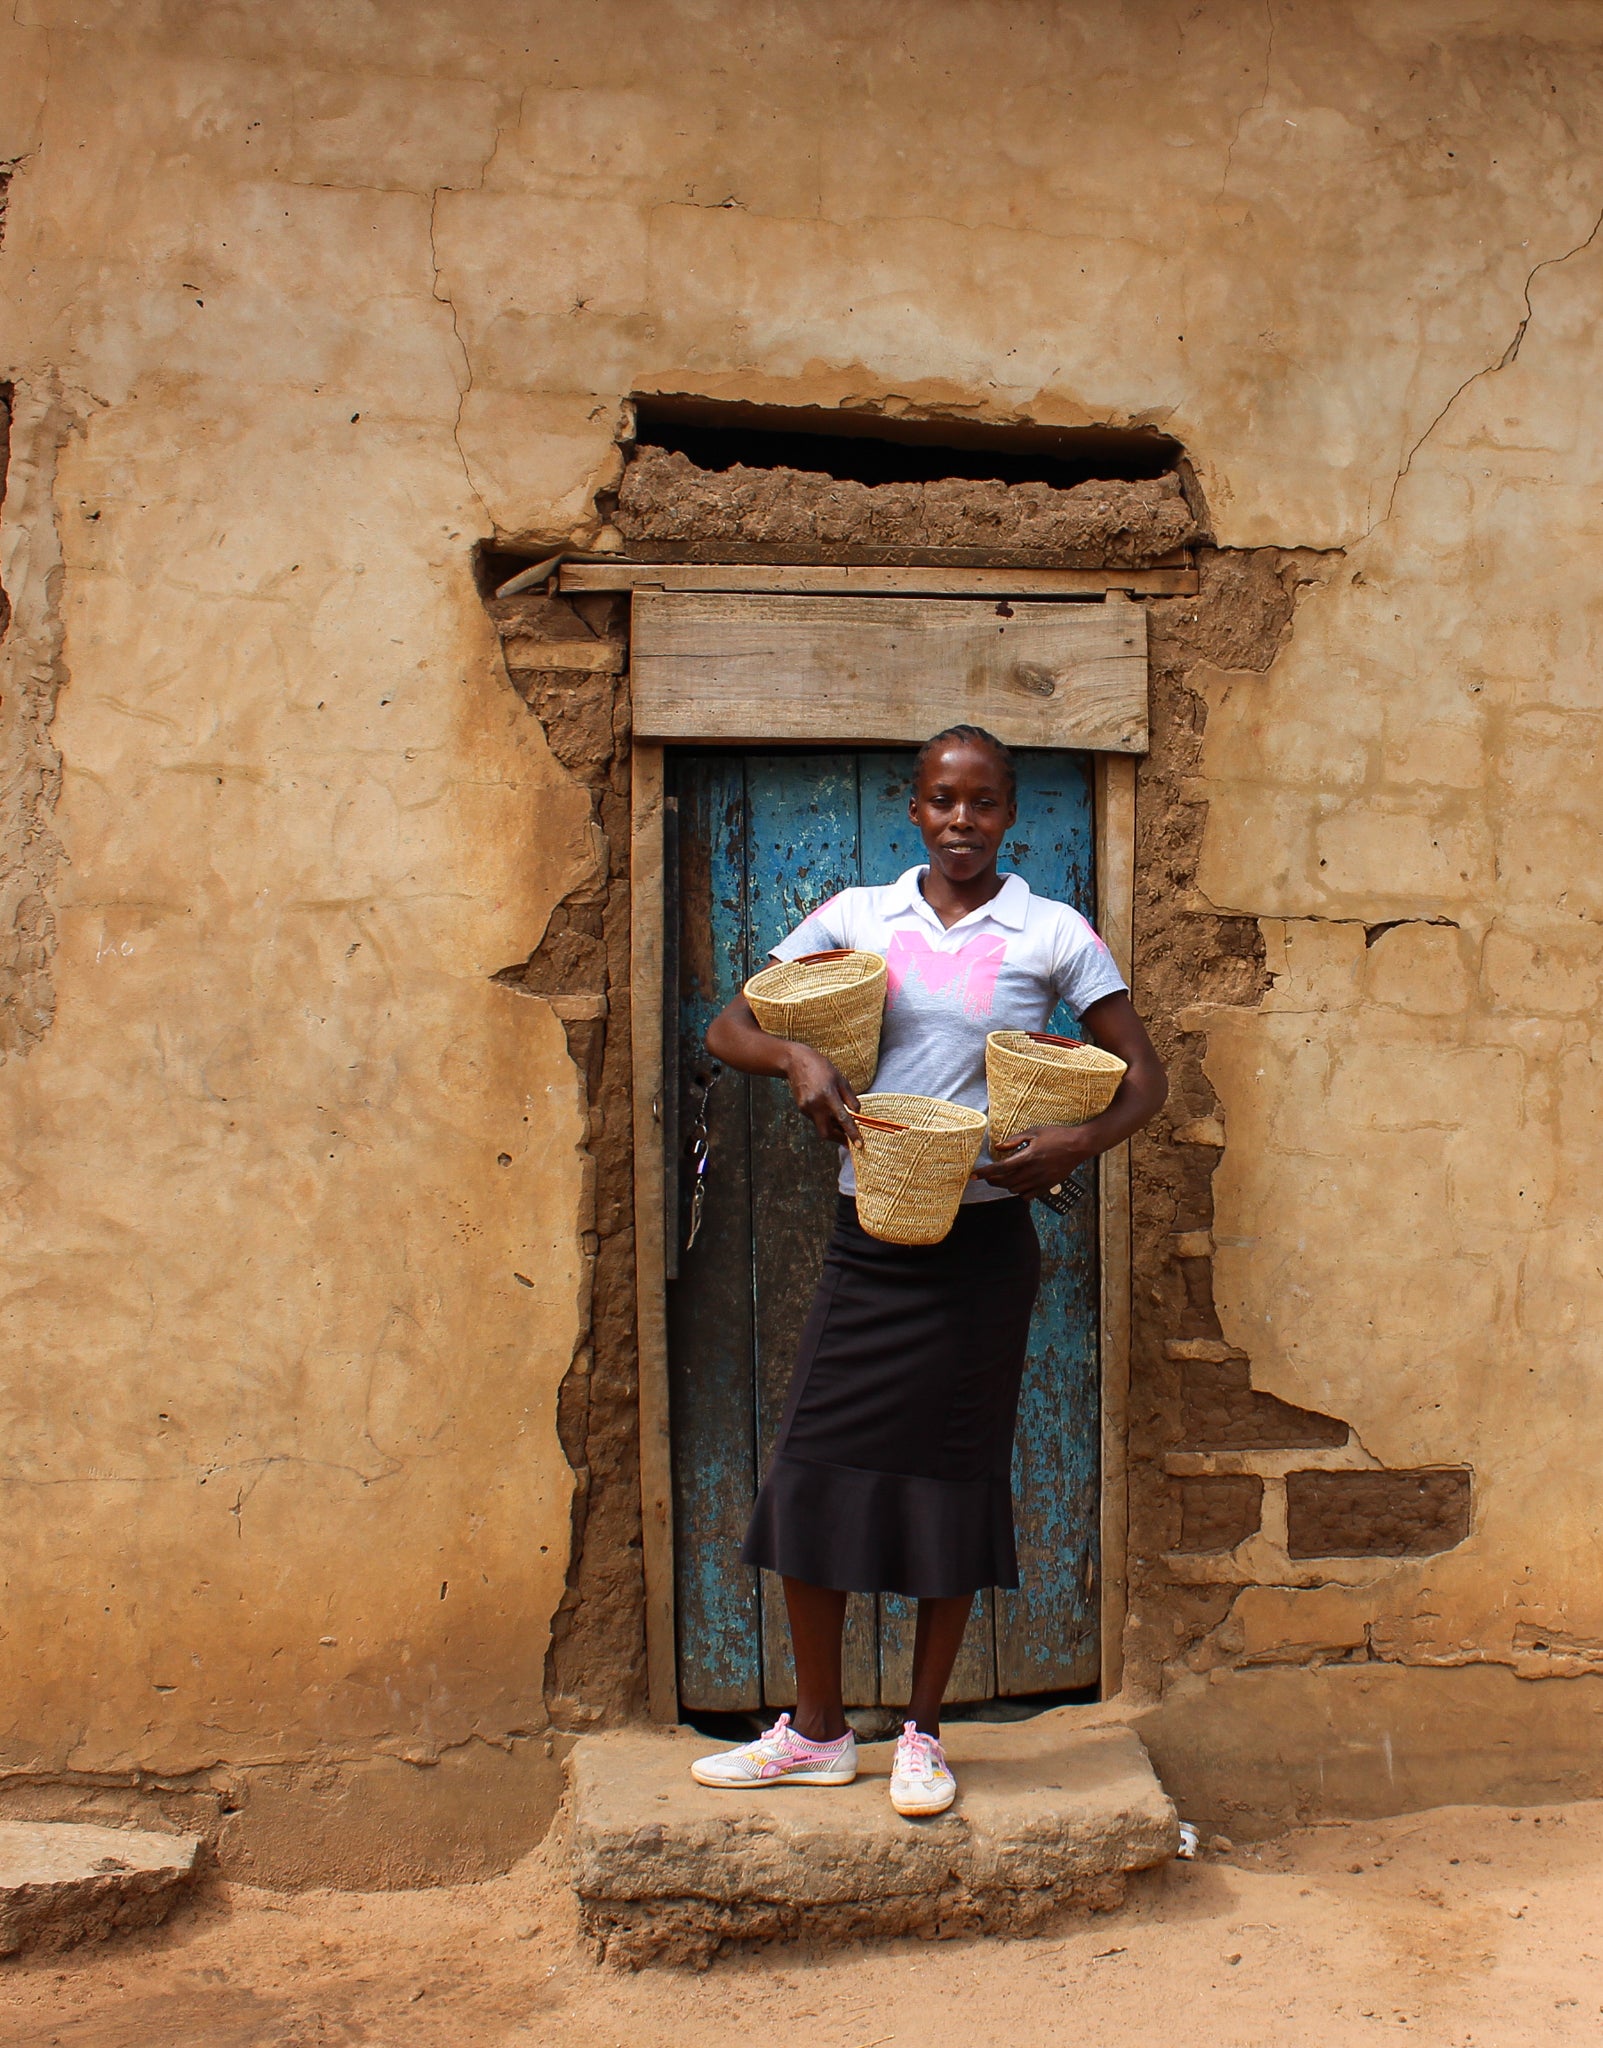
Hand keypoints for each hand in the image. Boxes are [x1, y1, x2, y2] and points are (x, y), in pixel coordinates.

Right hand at [781, 1044, 861, 1145]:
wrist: (796, 1061)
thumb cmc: (821, 1067)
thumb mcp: (840, 1079)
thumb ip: (850, 1098)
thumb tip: (857, 1113)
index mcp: (828, 1095)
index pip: (842, 1119)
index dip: (852, 1133)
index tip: (858, 1145)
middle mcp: (815, 1104)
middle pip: (826, 1133)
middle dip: (838, 1139)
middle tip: (848, 1139)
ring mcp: (806, 1108)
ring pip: (820, 1127)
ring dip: (832, 1128)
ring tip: (840, 1122)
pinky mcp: (801, 1108)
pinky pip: (815, 1119)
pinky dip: (824, 1119)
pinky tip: (828, 1111)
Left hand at [972, 1123, 1095, 1196]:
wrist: (1078, 1146)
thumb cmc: (1056, 1136)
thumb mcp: (1034, 1132)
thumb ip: (1014, 1140)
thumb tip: (998, 1147)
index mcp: (1028, 1157)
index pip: (1000, 1168)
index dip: (984, 1172)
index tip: (973, 1175)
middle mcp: (1033, 1172)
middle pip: (1005, 1182)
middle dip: (992, 1180)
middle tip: (988, 1176)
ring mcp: (1040, 1181)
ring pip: (1015, 1190)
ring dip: (1005, 1185)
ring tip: (1003, 1178)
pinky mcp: (1047, 1186)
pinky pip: (1027, 1196)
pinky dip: (1019, 1192)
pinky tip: (1019, 1183)